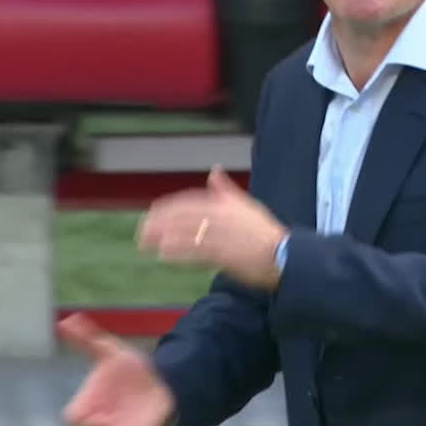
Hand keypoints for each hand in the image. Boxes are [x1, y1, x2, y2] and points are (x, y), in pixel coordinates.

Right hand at [59, 313, 175, 425]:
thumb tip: (66, 320)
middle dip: (95, 425)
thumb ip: (87, 338)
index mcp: (90, 401)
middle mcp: (101, 418)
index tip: (80, 412)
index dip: (76, 414)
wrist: (158, 380)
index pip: (72, 416)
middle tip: (104, 419)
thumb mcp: (110, 351)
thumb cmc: (128, 370)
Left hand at [138, 165, 287, 290]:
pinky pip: (195, 252)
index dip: (169, 207)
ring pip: (185, 234)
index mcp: (224, 203)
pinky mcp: (223, 254)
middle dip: (160, 223)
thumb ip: (226, 189)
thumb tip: (214, 171)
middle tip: (142, 230)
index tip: (153, 212)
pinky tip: (164, 254)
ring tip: (146, 243)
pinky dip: (178, 252)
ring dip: (163, 237)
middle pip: (182, 217)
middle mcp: (220, 217)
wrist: (283, 254)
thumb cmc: (265, 231)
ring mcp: (220, 236)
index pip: (189, 201)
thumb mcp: (246, 204)